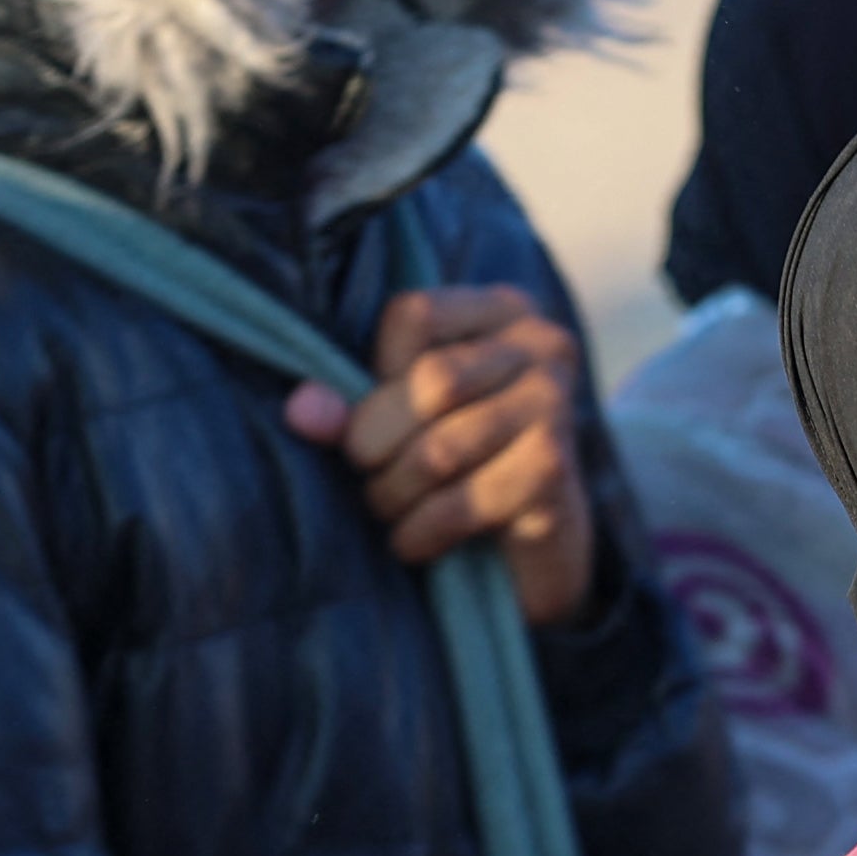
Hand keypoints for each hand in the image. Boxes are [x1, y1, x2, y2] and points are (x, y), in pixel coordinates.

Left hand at [292, 285, 595, 628]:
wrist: (535, 544)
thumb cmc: (460, 463)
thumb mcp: (401, 418)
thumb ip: (352, 405)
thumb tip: (301, 412)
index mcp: (502, 311)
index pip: (415, 314)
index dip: (376, 374)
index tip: (378, 417)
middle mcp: (541, 346)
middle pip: (433, 380)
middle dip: (377, 442)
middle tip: (369, 475)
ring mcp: (555, 405)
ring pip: (442, 448)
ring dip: (394, 493)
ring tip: (388, 508)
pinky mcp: (554, 471)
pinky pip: (464, 502)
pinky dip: (421, 530)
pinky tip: (412, 541)